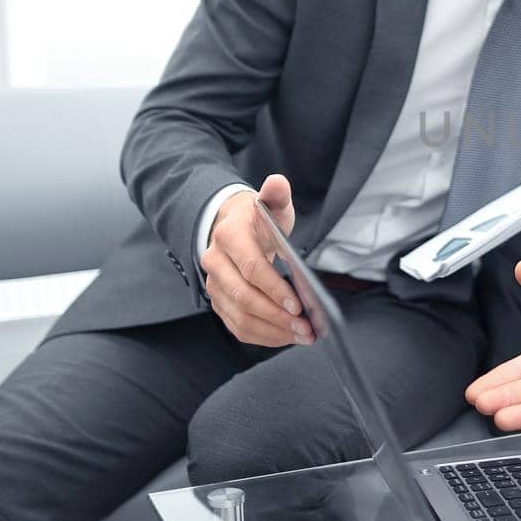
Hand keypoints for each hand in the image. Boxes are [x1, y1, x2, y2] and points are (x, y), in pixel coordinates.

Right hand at [200, 174, 310, 346]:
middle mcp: (215, 263)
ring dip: (273, 331)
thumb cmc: (258, 220)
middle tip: (306, 328)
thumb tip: (277, 183)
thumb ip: (276, 194)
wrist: (231, 227)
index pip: (251, 267)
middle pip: (245, 297)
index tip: (298, 304)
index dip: (274, 288)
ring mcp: (214, 285)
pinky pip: (237, 326)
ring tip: (302, 336)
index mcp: (229, 236)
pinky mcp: (218, 302)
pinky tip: (286, 337)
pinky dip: (263, 336)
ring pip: (240, 317)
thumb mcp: (271, 204)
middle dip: (277, 316)